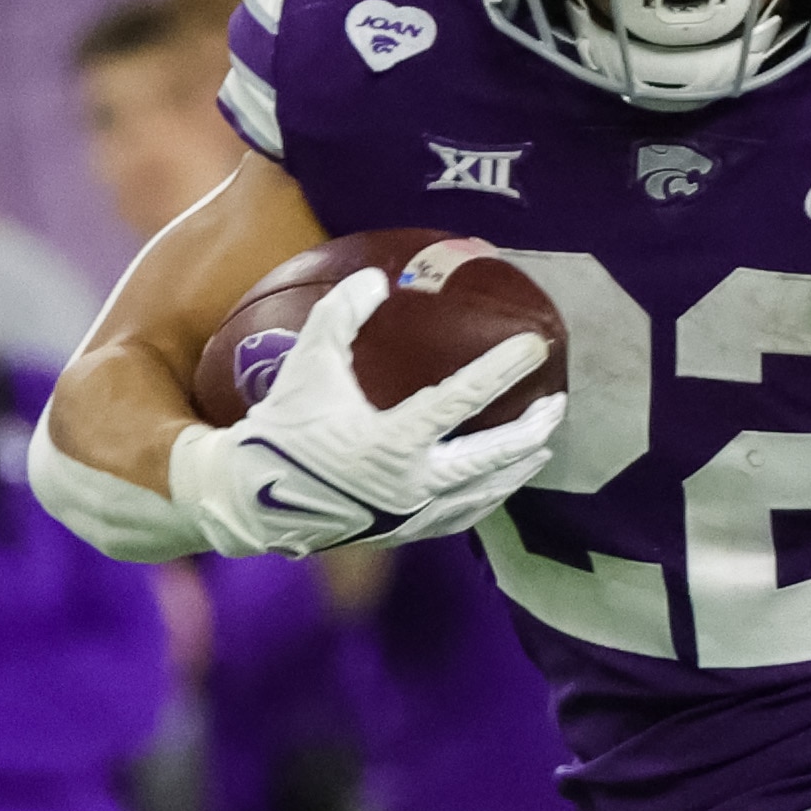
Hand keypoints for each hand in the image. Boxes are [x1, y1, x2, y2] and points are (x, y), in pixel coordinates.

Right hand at [166, 265, 563, 555]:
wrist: (253, 498)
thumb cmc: (284, 426)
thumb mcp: (308, 363)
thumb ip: (340, 315)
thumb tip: (376, 279)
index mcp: (392, 442)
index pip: (463, 399)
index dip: (502, 368)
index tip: (535, 345)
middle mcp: (411, 484)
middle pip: (489, 459)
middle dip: (529, 432)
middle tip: (557, 406)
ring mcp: (410, 514)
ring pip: (481, 494)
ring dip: (514, 469)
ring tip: (541, 448)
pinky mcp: (403, 531)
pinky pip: (458, 517)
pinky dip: (483, 499)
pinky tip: (496, 486)